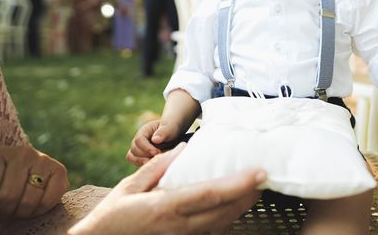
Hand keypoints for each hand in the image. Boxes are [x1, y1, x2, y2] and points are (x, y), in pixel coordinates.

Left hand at [0, 145, 68, 234]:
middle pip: (7, 197)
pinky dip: (40, 210)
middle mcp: (22, 152)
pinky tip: (36, 203)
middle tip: (6, 210)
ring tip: (20, 206)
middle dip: (5, 212)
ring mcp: (43, 159)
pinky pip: (48, 201)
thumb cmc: (0, 190)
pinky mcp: (60, 170)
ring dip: (22, 213)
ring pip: (28, 202)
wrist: (30, 182)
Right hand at [70, 144, 265, 234]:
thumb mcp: (130, 186)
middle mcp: (179, 226)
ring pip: (220, 225)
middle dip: (247, 195)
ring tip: (254, 189)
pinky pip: (210, 232)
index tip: (258, 173)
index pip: (209, 195)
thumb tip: (182, 150)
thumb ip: (158, 168)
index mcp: (166, 207)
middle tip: (264, 178)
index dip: (237, 185)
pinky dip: (225, 219)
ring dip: (240, 207)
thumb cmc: (113, 215)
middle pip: (223, 212)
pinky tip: (232, 207)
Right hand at [126, 119, 182, 165]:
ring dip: (142, 162)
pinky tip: (155, 165)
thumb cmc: (171, 128)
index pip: (139, 140)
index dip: (146, 148)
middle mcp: (138, 140)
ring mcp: (138, 149)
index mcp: (144, 131)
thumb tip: (155, 139)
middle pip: (134, 150)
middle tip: (158, 157)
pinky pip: (137, 163)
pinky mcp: (141, 157)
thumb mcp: (170, 127)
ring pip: (132, 157)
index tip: (157, 152)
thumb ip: (163, 132)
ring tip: (155, 162)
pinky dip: (144, 165)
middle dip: (145, 156)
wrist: (174, 134)